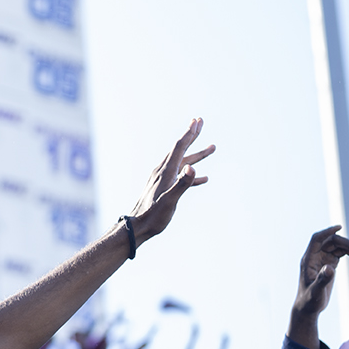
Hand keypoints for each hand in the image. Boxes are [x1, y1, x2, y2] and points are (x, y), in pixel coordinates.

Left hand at [125, 118, 214, 241]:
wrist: (136, 227)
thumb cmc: (153, 216)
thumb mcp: (170, 201)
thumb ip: (182, 184)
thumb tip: (193, 167)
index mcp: (165, 172)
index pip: (179, 147)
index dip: (189, 133)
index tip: (197, 121)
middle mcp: (163, 172)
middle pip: (180, 149)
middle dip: (191, 135)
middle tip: (200, 121)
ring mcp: (162, 179)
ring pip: (182, 162)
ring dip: (196, 154)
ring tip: (212, 148)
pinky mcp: (163, 188)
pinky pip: (180, 176)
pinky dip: (192, 174)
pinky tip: (203, 179)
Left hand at [291, 225, 348, 319]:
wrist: (309, 307)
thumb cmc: (309, 300)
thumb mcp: (316, 291)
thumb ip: (322, 280)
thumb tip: (330, 268)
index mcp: (308, 259)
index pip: (317, 239)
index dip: (327, 232)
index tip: (339, 227)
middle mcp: (315, 257)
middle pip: (332, 242)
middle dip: (347, 244)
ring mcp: (322, 259)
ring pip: (339, 247)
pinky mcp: (329, 264)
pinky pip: (342, 254)